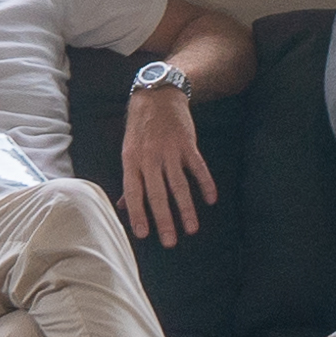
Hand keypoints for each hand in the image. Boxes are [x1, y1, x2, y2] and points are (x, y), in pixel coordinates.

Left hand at [118, 80, 215, 243]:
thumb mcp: (129, 150)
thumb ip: (130, 179)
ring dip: (186, 208)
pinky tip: (211, 199)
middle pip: (158, 193)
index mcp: (131, 160)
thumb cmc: (140, 127)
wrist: (158, 94)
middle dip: (164, 219)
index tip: (143, 234)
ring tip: (192, 229)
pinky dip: (205, 183)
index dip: (138, 213)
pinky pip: (198, 167)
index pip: (134, 191)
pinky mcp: (188, 143)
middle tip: (170, 242)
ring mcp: (170, 150)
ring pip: (179, 184)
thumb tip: (124, 207)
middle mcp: (150, 156)